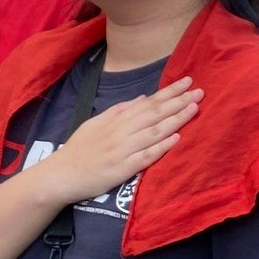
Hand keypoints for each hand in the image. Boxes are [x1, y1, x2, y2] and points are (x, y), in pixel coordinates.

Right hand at [28, 78, 200, 205]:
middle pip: (153, 115)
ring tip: (194, 108)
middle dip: (178, 102)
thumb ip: (119, 110)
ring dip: (175, 120)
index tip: (187, 82)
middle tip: (199, 91)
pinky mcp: (121, 170)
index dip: (169, 92)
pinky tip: (176, 139)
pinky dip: (160, 148)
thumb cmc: (79, 149)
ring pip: (153, 133)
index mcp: (115, 121)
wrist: (59, 176)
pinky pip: (144, 157)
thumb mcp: (95, 123)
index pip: (147, 103)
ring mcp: (121, 151)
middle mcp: (120, 133)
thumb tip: (143, 97)